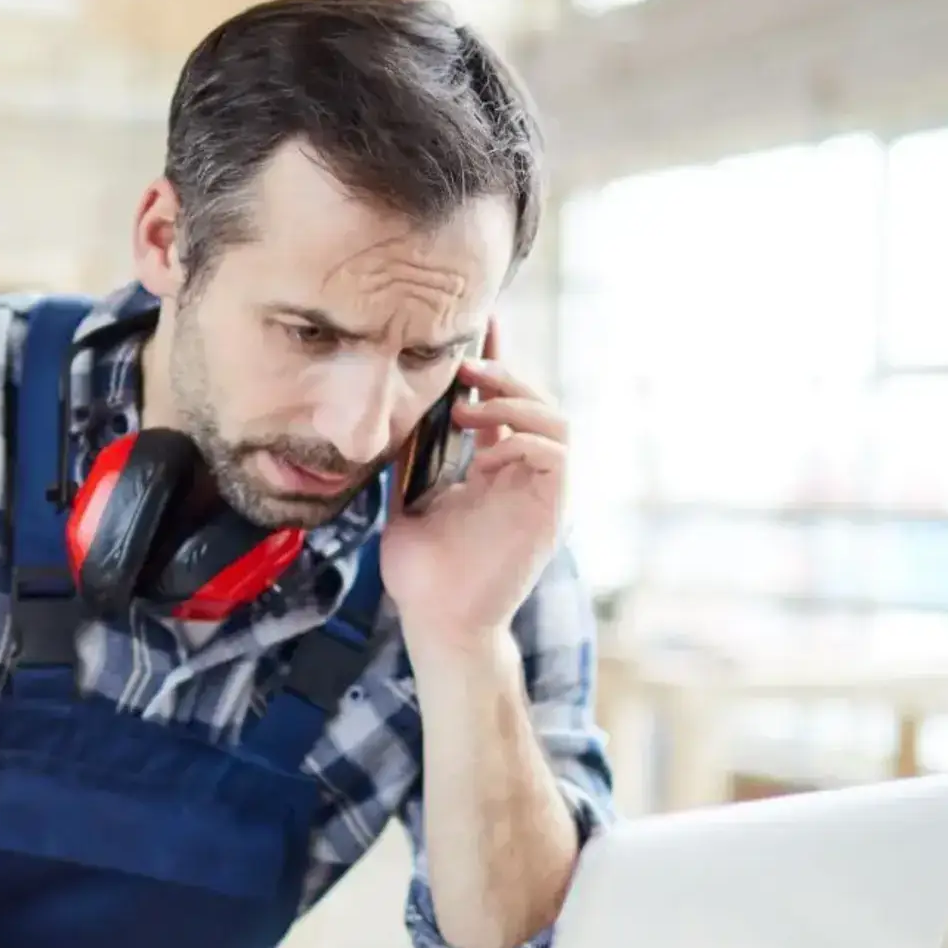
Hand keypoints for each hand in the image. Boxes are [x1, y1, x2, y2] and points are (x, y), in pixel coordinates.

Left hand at [381, 320, 567, 654]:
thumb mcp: (407, 498)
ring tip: (468, 404)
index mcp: (494, 467)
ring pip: (555, 421)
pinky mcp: (550, 512)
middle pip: (536, 401)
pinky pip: (557, 455)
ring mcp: (541, 492)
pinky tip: (487, 447)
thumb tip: (390, 414)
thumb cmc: (423, 572)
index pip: (501, 402)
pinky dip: (524, 439)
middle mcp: (523, 474)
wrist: (437, 621)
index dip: (495, 362)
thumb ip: (410, 457)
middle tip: (463, 365)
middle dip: (503, 374)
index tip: (479, 326)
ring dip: (515, 401)